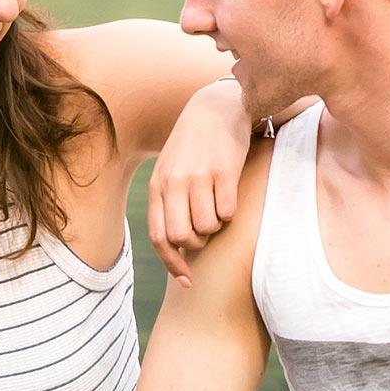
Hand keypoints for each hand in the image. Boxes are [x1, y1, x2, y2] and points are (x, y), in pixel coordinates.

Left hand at [148, 78, 249, 287]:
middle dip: (198, 243)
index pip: (159, 237)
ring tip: (219, 208)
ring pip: (207, 227)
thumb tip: (178, 248)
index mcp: (158, 186)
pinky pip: (228, 212)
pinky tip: (230, 194)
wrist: (216, 109)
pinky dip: (231, 213)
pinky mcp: (223, 171)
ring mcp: (198, 176)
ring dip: (217, 226)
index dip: (173, 264)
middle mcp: (174, 182)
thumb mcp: (171, 172)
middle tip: (207, 229)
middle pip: (182, 237)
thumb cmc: (194, 148)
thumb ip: (169, 205)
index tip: (189, 281)